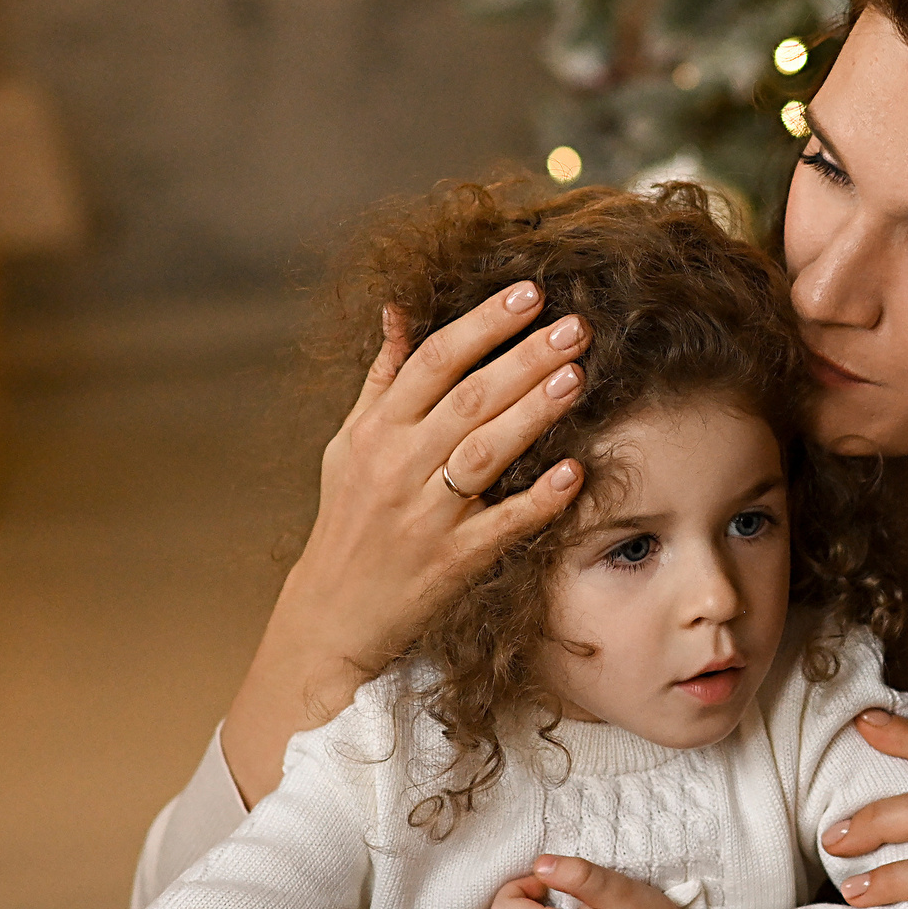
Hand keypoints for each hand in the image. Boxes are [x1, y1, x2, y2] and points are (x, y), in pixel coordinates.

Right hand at [223, 284, 592, 798]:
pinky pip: (501, 526)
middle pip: (468, 399)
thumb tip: (398, 311)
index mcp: (377, 431)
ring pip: (484, 453)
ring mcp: (426, 516)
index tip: (527, 294)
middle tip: (575, 327)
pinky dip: (538, 500)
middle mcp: (398, 467)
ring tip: (576, 376)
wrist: (331, 614)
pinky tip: (575, 472)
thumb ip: (381, 378)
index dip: (482, 324)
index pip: (433, 361)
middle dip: (524, 357)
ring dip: (533, 413)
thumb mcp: (350, 443)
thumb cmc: (348, 519)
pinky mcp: (452, 562)